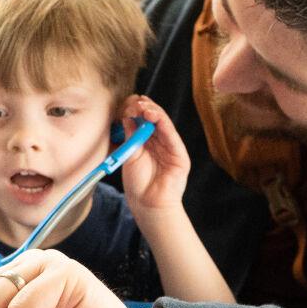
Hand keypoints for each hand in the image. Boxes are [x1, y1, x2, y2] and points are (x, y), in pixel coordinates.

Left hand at [120, 95, 190, 211]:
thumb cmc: (138, 184)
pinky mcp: (179, 154)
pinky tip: (153, 115)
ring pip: (163, 123)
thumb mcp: (130, 156)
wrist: (148, 205)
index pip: (142, 121)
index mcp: (146, 143)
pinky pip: (171, 134)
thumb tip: (127, 117)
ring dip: (153, 112)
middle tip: (134, 102)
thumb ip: (130, 137)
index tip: (127, 104)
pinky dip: (163, 123)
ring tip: (143, 107)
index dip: (136, 111)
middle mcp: (159, 143)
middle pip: (153, 119)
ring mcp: (170, 147)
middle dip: (144, 108)